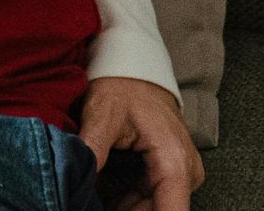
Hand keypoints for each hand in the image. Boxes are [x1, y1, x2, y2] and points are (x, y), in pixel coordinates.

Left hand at [79, 76, 203, 210]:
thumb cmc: (122, 86)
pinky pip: (151, 198)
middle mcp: (185, 172)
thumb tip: (78, 180)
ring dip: (126, 208)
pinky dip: (128, 201)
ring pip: (154, 208)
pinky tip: (103, 196)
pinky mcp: (171, 171)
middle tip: (90, 203)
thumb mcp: (102, 115)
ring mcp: (181, 173)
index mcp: (174, 162)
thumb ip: (92, 150)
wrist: (135, 68)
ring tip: (92, 199)